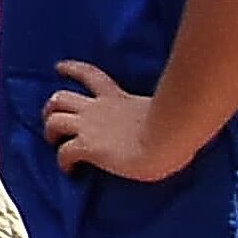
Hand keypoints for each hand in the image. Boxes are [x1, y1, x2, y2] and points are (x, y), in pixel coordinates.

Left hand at [45, 60, 196, 182]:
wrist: (167, 140)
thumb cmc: (176, 127)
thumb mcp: (166, 110)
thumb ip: (164, 110)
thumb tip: (187, 112)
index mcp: (117, 98)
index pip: (89, 75)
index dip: (71, 69)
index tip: (58, 67)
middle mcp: (97, 109)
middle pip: (60, 97)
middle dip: (51, 106)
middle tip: (50, 116)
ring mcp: (90, 127)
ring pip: (54, 120)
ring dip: (50, 131)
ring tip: (53, 142)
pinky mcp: (88, 147)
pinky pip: (64, 152)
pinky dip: (62, 161)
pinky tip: (69, 170)